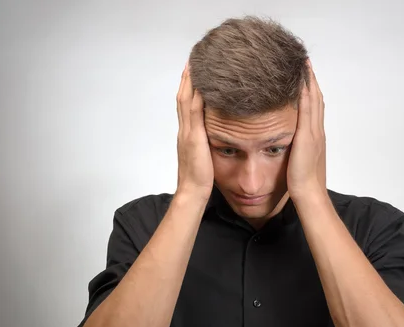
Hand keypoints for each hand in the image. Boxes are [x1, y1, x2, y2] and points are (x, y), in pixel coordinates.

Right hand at [175, 62, 213, 200]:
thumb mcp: (205, 156)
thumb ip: (208, 144)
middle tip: (194, 58)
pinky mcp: (194, 136)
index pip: (186, 104)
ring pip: (186, 98)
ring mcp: (187, 132)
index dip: (189, 86)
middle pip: (184, 96)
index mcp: (187, 134)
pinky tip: (201, 81)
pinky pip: (194, 109)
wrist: (193, 192)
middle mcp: (185, 129)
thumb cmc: (201, 179)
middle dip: (188, 77)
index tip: (194, 70)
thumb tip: (219, 136)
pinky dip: (195, 94)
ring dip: (190, 79)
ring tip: (196, 61)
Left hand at [287, 59, 326, 201]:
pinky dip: (306, 92)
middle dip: (311, 80)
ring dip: (309, 80)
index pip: (315, 107)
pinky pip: (307, 109)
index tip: (305, 75)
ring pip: (314, 99)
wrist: (309, 192)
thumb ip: (296, 149)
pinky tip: (300, 80)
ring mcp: (314, 132)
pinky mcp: (307, 136)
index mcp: (315, 136)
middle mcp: (317, 131)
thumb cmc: (302, 182)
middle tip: (304, 61)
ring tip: (302, 63)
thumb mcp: (298, 161)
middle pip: (316, 98)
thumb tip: (289, 145)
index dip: (311, 90)